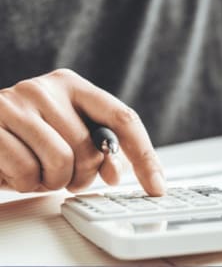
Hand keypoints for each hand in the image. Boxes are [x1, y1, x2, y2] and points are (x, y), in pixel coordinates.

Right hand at [0, 69, 164, 194]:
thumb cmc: (26, 135)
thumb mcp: (67, 133)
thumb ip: (99, 150)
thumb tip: (116, 173)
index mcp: (73, 85)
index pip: (123, 118)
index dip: (144, 156)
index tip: (157, 186)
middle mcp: (45, 88)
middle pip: (91, 149)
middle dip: (82, 176)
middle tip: (64, 176)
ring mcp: (14, 104)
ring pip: (60, 163)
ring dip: (52, 182)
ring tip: (38, 172)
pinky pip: (26, 172)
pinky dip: (26, 184)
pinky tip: (16, 172)